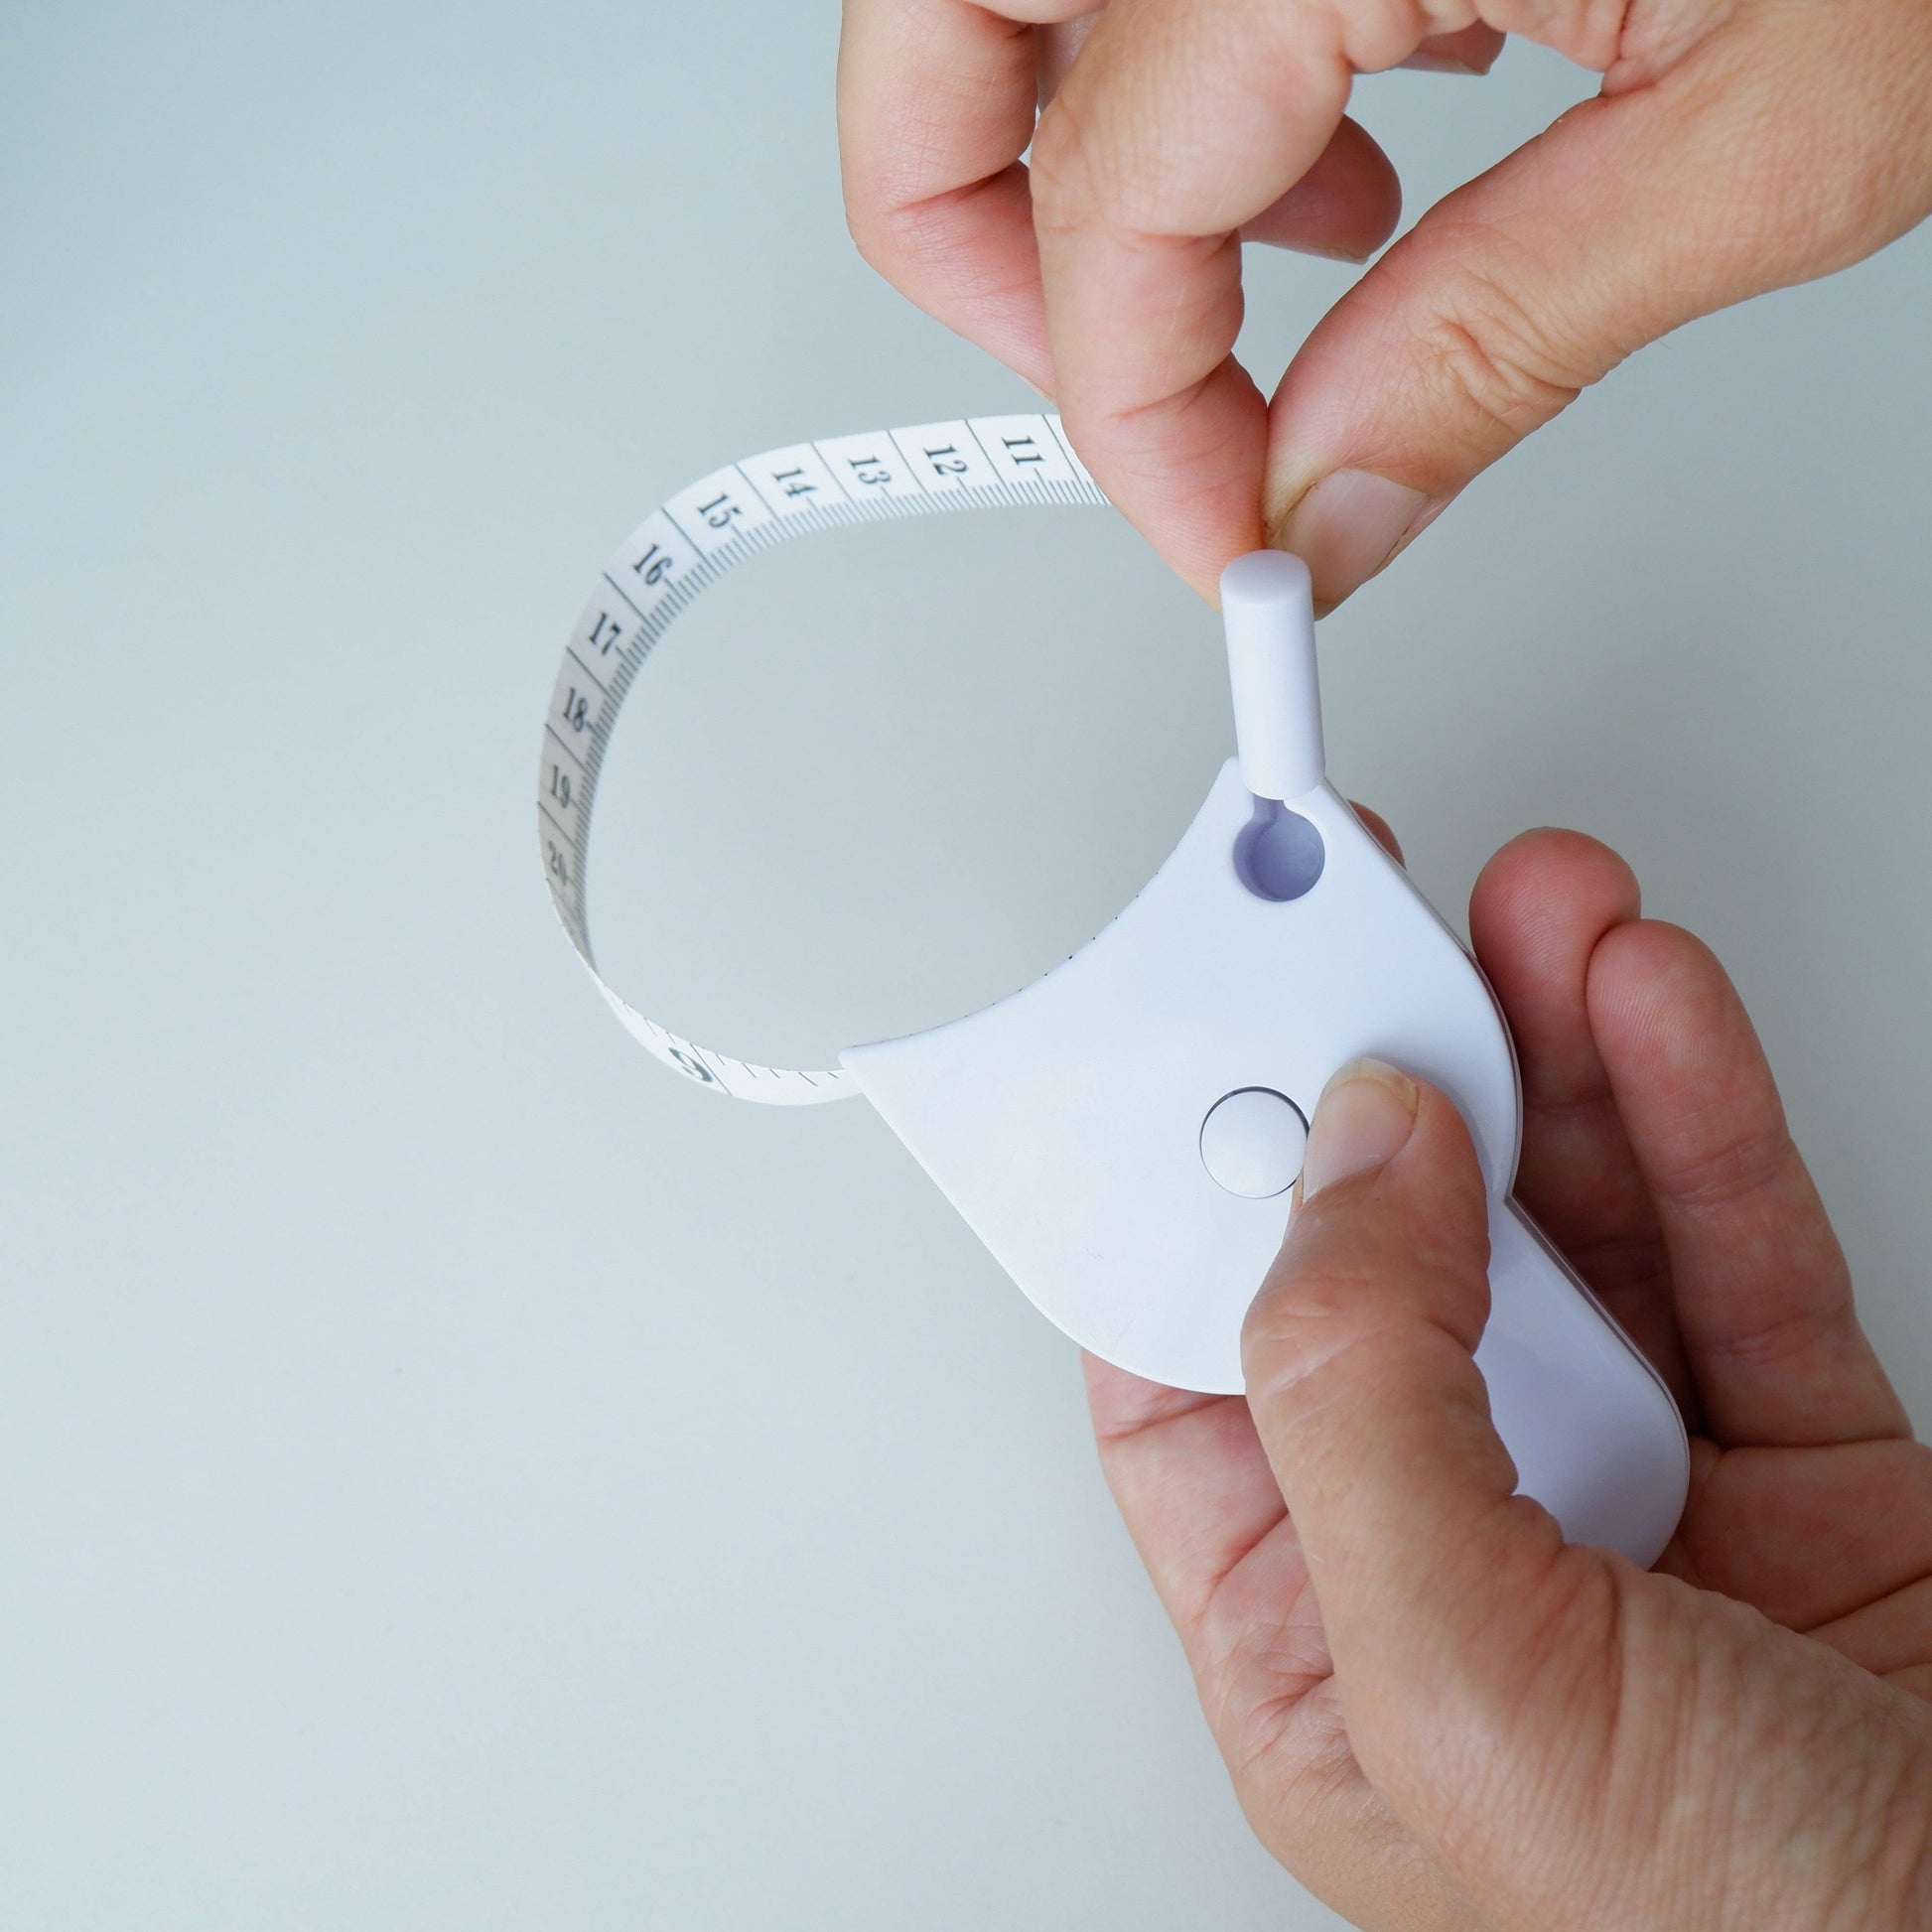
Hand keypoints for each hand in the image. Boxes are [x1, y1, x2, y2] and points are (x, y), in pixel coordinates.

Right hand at [838, 2, 1931, 602]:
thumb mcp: (1787, 118)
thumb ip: (1510, 333)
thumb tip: (1333, 496)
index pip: (1098, 213)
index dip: (1137, 425)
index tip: (1227, 536)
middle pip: (937, 42)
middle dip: (977, 257)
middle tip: (1112, 393)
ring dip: (1091, 155)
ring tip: (1305, 256)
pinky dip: (1211, 54)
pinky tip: (1370, 109)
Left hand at [1088, 823, 1931, 1928]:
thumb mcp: (1464, 1692)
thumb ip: (1365, 1409)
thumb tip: (1350, 1164)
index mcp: (1321, 1650)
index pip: (1196, 1373)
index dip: (1186, 1193)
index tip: (1188, 1028)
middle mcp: (1463, 1562)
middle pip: (1388, 1265)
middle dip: (1387, 1077)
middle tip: (1362, 923)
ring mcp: (1640, 1503)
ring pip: (1566, 1230)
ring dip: (1546, 1054)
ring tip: (1528, 915)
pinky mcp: (1804, 1468)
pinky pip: (1732, 1256)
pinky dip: (1692, 1114)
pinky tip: (1644, 1000)